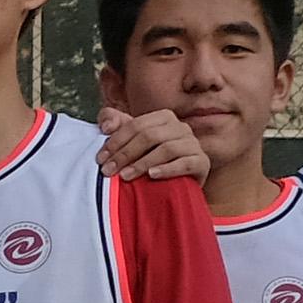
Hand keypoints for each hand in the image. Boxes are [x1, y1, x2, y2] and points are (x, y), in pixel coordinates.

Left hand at [88, 107, 206, 182]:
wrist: (177, 185)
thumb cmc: (151, 161)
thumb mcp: (131, 142)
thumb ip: (115, 125)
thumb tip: (106, 126)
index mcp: (164, 117)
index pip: (136, 125)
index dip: (116, 141)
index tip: (100, 159)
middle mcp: (181, 127)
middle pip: (149, 136)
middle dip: (125, 154)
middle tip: (109, 171)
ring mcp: (193, 144)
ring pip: (166, 149)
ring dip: (142, 163)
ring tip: (125, 176)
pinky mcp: (202, 162)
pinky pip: (185, 164)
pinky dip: (167, 169)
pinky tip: (152, 176)